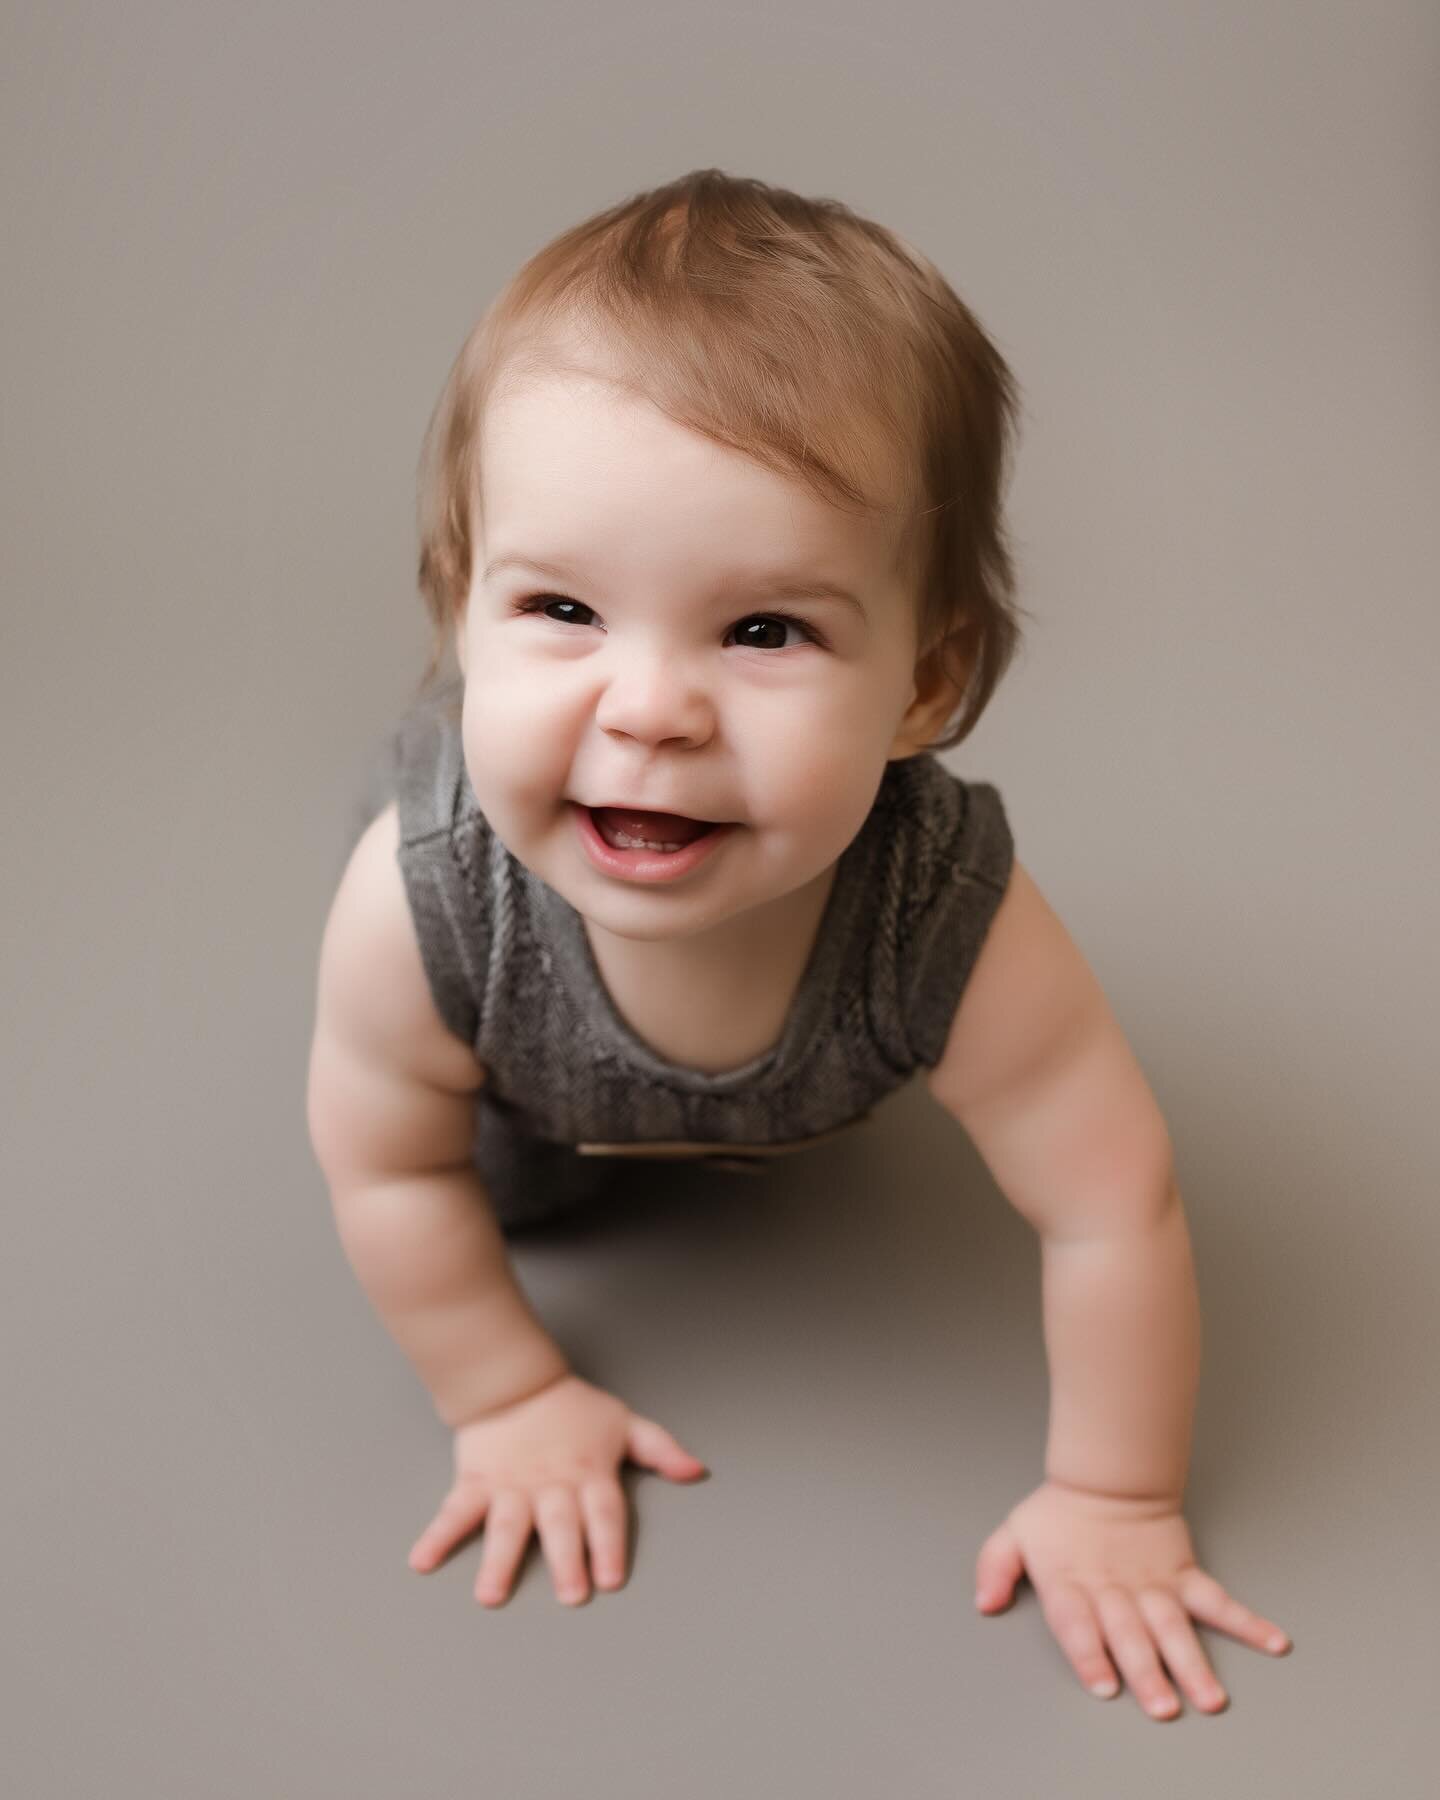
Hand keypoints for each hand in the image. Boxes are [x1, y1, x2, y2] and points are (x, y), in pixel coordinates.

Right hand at [407, 1372, 707, 1605]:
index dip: (608, 1543)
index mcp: (588, 1474)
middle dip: (565, 1559)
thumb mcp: (624, 1424)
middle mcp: (550, 1485)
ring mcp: (510, 1487)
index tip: (610, 1578)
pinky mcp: (476, 1484)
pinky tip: (422, 1561)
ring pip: (506, 1525)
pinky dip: (437, 1536)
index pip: (603, 1513)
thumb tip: (698, 1471)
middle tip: (570, 1595)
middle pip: (560, 1524)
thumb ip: (660, 1451)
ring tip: (490, 1596)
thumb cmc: (573, 1410)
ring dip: (499, 1561)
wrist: (515, 1382)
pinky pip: (455, 1512)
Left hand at [975, 1479, 1291, 1718]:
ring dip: (1193, 1662)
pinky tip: (1273, 1642)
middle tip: (1165, 1708)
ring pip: (1174, 1626)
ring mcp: (1153, 1584)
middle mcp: (1114, 1589)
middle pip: (1131, 1634)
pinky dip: (1247, 1622)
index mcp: (1072, 1584)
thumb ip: (995, 1568)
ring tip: (1211, 1698)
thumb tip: (985, 1603)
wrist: (1108, 1475)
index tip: (1105, 1684)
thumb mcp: (1014, 1534)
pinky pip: (1217, 1601)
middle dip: (1147, 1672)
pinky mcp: (1183, 1574)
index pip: (1079, 1623)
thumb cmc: (1059, 1513)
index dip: (1090, 1654)